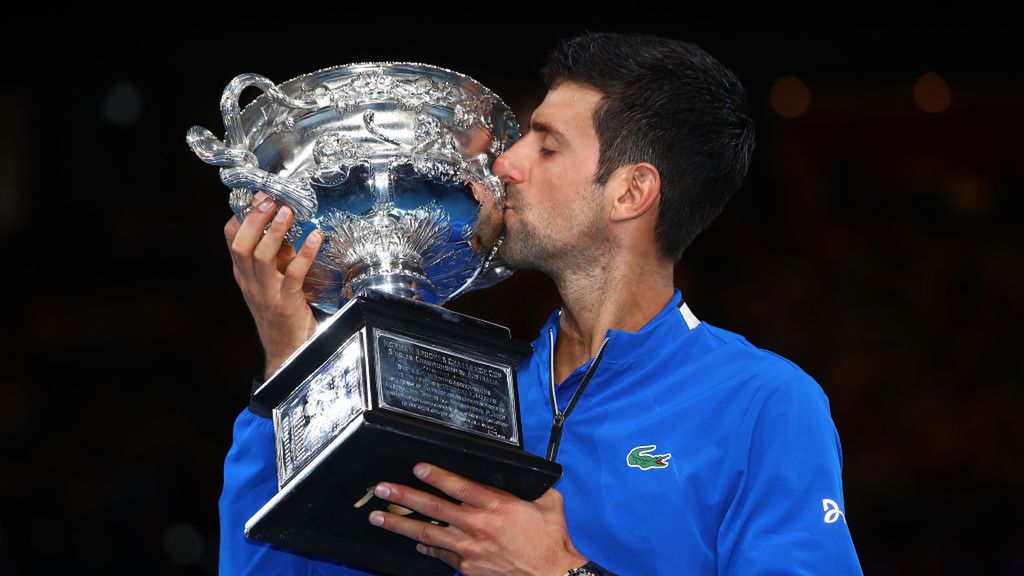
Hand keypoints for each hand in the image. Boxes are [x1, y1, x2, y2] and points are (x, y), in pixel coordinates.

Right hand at [223, 192, 322, 378]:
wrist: (287, 354)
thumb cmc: (281, 315)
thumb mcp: (271, 283)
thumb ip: (274, 259)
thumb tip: (284, 226)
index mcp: (244, 276)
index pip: (232, 241)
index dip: (241, 217)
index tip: (256, 196)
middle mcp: (251, 283)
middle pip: (242, 246)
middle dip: (254, 220)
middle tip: (270, 200)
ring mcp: (267, 294)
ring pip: (262, 258)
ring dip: (275, 232)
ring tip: (288, 211)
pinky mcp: (286, 304)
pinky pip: (293, 274)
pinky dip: (305, 254)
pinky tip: (315, 238)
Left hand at [368, 463, 586, 575]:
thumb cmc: (551, 541)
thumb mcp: (548, 503)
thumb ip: (532, 486)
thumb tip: (526, 473)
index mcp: (497, 506)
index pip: (459, 486)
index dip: (436, 476)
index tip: (417, 468)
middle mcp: (478, 526)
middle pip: (433, 508)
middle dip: (403, 497)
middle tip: (382, 489)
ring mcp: (469, 549)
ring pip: (428, 533)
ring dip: (400, 524)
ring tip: (378, 517)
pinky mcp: (468, 568)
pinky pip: (441, 555)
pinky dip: (426, 547)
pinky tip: (414, 543)